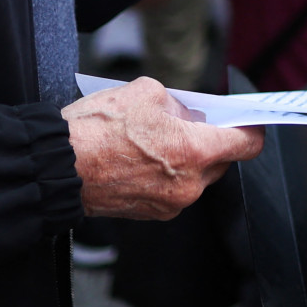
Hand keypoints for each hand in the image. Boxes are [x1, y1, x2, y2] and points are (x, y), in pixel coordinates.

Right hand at [65, 76, 261, 218]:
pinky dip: (167, 175)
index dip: (250, 129)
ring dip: (187, 160)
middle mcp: (188, 185)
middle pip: (221, 162)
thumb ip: (179, 104)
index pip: (247, 145)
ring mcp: (170, 204)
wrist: (56, 168)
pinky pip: (174, 191)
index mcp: (194, 151)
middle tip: (190, 124)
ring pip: (196, 178)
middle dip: (211, 142)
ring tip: (157, 140)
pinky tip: (143, 159)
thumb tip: (190, 114)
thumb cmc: (96, 130)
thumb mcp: (145, 93)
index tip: (248, 122)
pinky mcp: (151, 214)